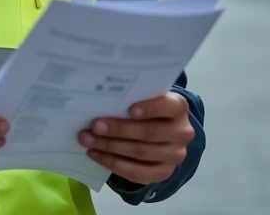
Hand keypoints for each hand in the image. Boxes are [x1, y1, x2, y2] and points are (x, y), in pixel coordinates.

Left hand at [77, 92, 193, 184]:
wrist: (161, 132)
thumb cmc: (147, 109)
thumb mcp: (146, 98)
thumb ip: (132, 97)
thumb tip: (101, 99)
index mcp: (179, 107)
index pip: (169, 106)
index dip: (151, 108)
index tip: (129, 109)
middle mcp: (182, 132)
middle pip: (149, 132)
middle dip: (119, 129)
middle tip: (94, 126)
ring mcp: (175, 155)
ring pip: (140, 152)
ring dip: (110, 147)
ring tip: (88, 140)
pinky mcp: (164, 173)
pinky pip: (137, 172)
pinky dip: (113, 163)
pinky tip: (96, 155)